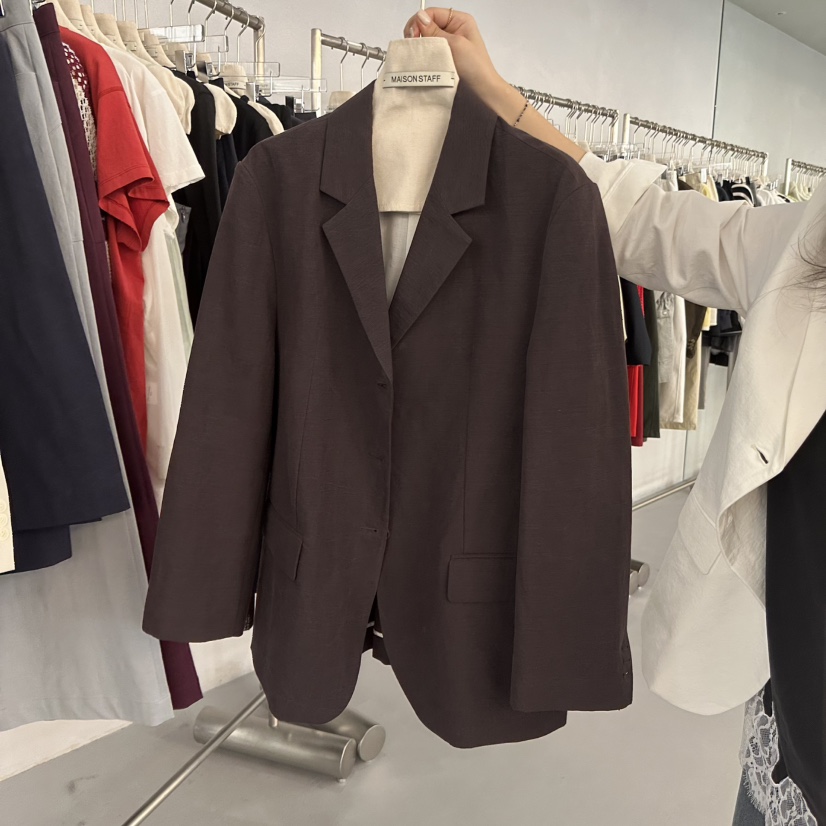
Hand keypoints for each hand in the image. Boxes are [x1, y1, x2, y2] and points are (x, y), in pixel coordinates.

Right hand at [403, 7, 584, 161]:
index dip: (421, 23)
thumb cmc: (482, 83)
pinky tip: (424, 81)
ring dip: (420, 60)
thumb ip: (436, 33)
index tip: (417, 36)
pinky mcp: (448, 80)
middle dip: (419, 42)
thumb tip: (421, 19)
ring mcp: (451, 61)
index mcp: (461, 25)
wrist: (492, 111)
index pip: (430, 14)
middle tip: (420, 56)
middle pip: (425, 32)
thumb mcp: (457, 49)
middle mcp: (456, 41)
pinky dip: (423, 74)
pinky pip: (428, 70)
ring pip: (425, 53)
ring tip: (424, 71)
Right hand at [403, 8, 509, 106]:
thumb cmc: (475, 67)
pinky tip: (421, 58)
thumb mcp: (455, 44)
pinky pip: (431, 50)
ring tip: (416, 53)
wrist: (483, 89)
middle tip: (412, 44)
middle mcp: (454, 28)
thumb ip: (435, 31)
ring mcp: (449, 42)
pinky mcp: (445, 55)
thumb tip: (420, 17)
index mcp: (459, 20)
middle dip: (417, 32)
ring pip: (428, 37)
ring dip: (420, 44)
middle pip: (428, 24)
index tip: (412, 36)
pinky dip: (424, 53)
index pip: (432, 13)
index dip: (419, 22)